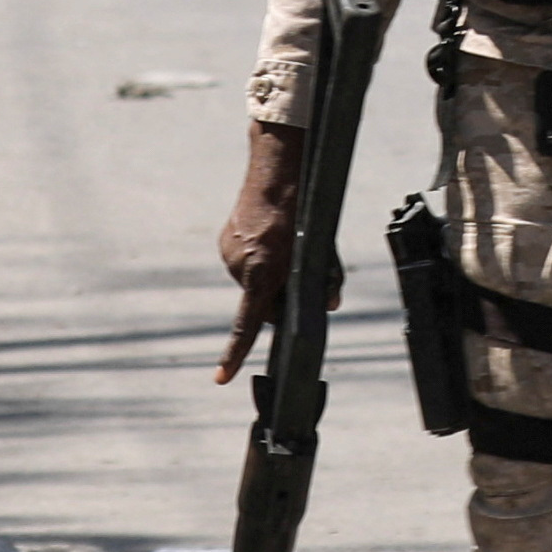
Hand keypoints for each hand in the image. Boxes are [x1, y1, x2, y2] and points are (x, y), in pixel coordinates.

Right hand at [212, 116, 307, 382]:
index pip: (247, 326)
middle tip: (294, 276)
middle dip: (276, 300)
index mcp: (264, 274)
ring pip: (251, 283)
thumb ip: (328, 281)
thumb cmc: (304, 213)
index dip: (234, 355)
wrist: (276, 172)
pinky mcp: (225, 243)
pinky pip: (243, 264)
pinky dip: (257, 261)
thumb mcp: (324, 251)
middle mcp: (241, 268)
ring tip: (281, 248)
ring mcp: (230, 255)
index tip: (220, 379)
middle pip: (259, 304)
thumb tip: (331, 306)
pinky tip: (269, 240)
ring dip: (267, 277)